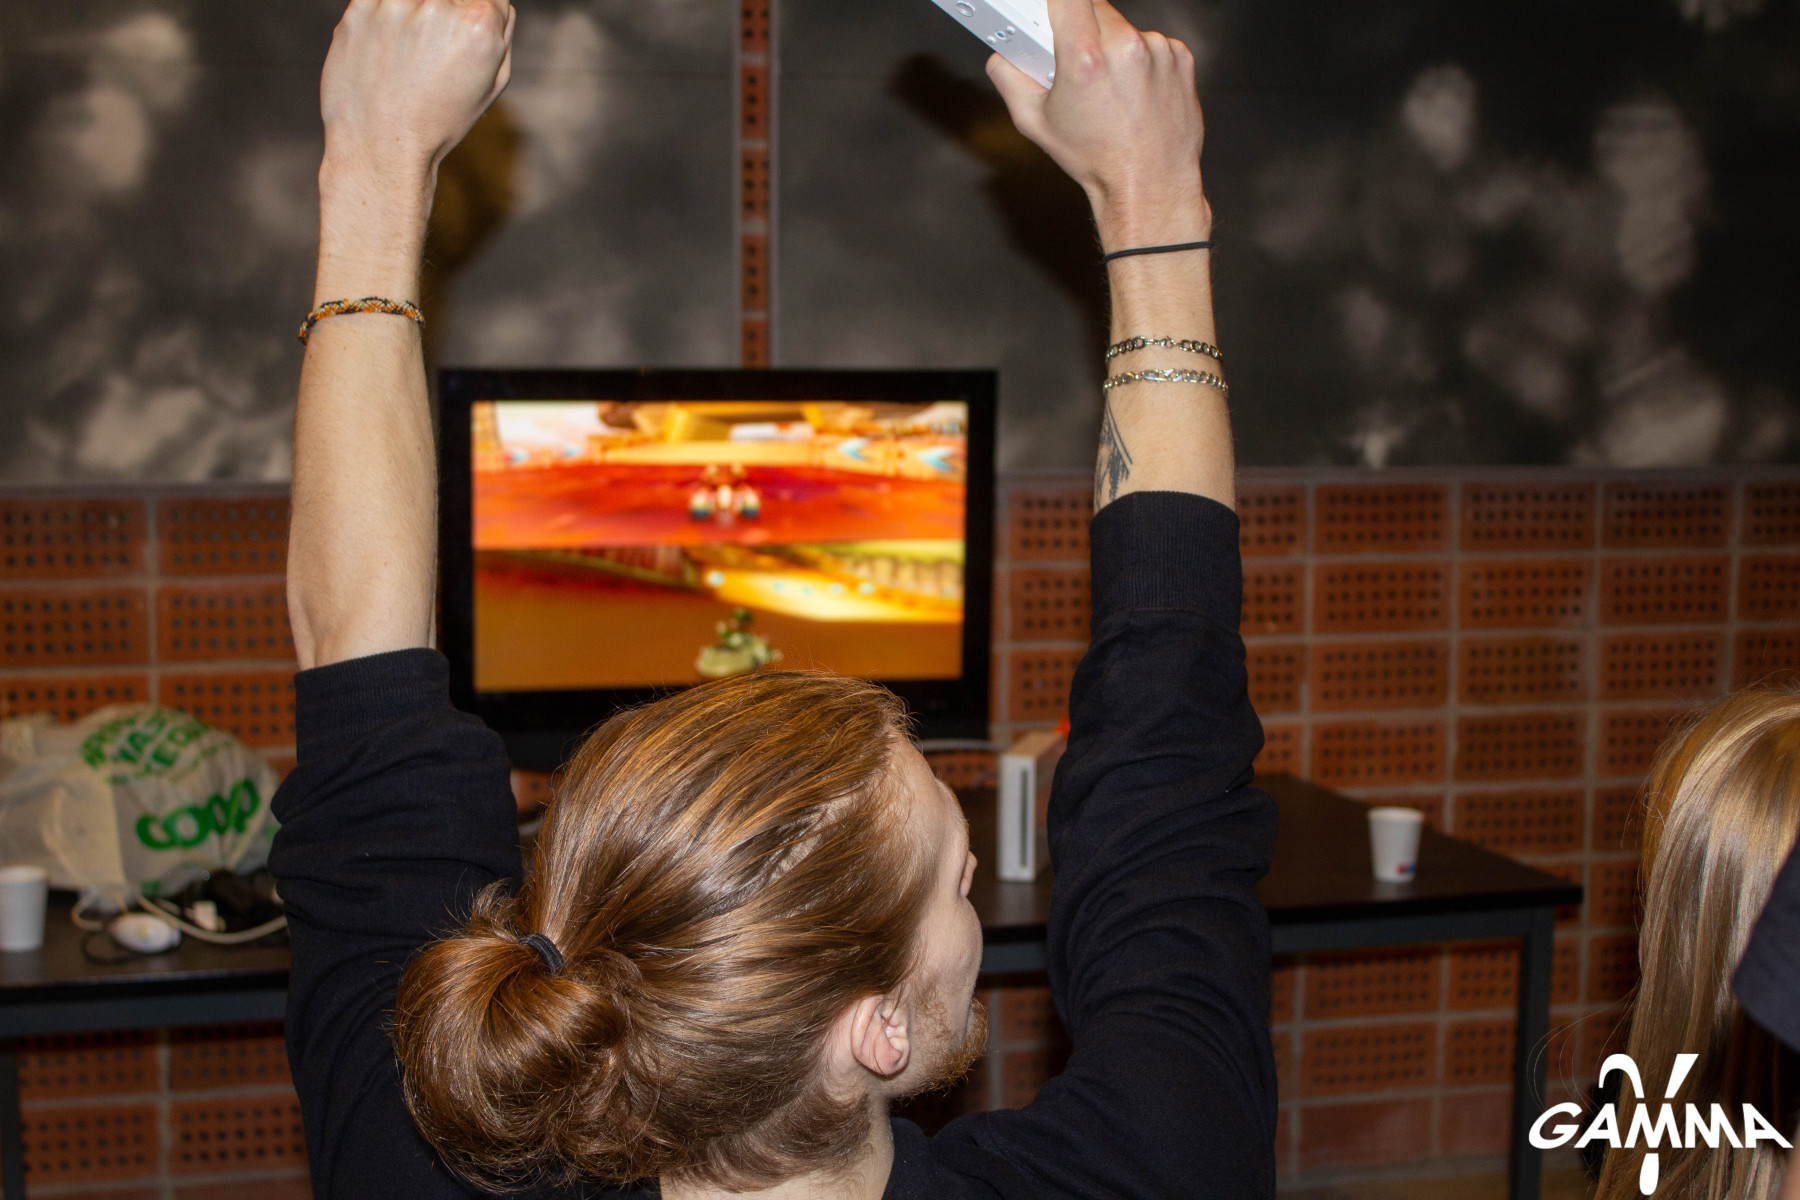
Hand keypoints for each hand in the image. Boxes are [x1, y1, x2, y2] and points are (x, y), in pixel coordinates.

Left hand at [320, 0, 515, 187]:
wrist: (381, 146)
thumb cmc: (440, 121)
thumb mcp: (491, 83)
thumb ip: (501, 32)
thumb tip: (494, 1)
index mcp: (480, 23)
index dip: (476, 14)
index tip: (461, 35)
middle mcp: (438, 3)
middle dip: (444, 13)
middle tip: (430, 50)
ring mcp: (395, 2)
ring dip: (412, 14)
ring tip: (406, 53)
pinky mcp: (360, 7)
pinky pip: (381, 1)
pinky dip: (382, 19)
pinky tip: (384, 53)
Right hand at [985, 0, 1208, 246]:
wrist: (1149, 185)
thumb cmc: (1097, 160)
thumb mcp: (1035, 124)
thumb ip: (1009, 78)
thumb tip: (1002, 57)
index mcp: (1086, 59)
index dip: (1055, 4)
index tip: (1049, 12)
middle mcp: (1125, 48)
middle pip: (1093, 7)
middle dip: (1080, 28)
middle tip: (1075, 62)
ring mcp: (1157, 50)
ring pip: (1122, 28)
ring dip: (1112, 46)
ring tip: (1110, 89)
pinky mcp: (1179, 57)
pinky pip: (1150, 43)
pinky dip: (1140, 60)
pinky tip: (1134, 92)